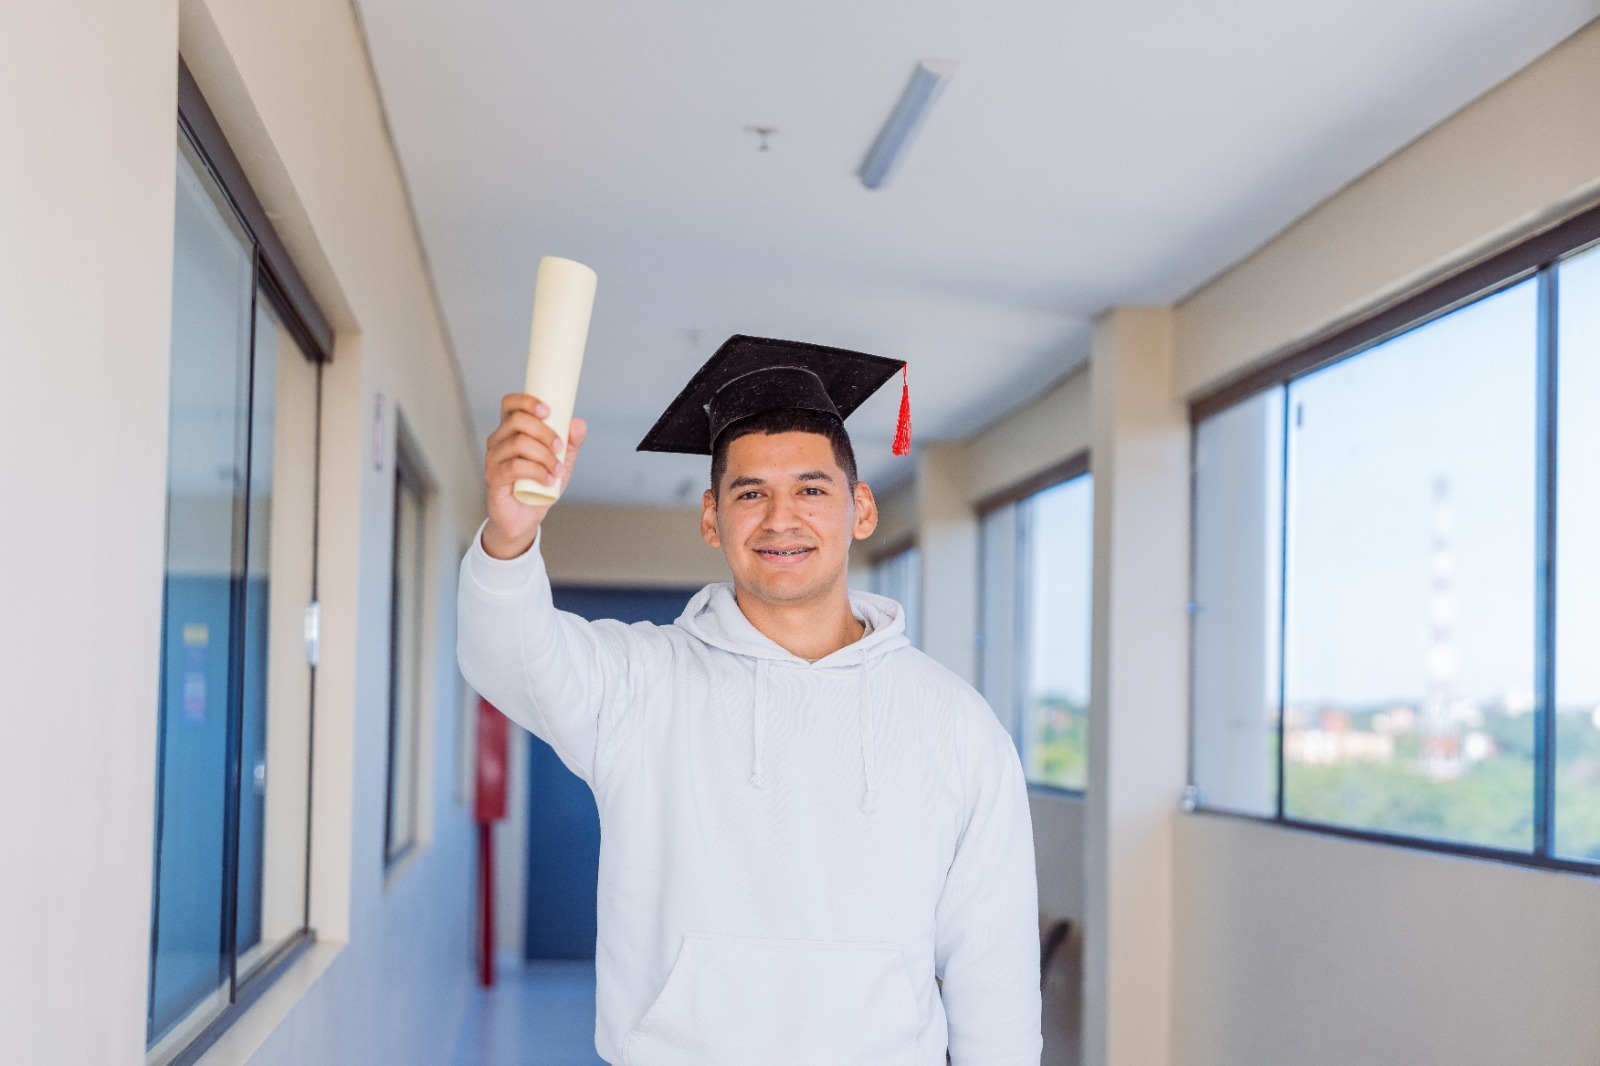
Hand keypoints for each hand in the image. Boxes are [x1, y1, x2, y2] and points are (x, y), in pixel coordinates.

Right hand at [481, 393, 587, 559]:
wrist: (525, 517)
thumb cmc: (539, 485)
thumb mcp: (561, 462)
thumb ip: (571, 443)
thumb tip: (579, 423)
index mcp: (511, 430)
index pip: (510, 404)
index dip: (527, 401)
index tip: (549, 412)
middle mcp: (498, 440)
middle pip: (517, 421)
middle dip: (545, 432)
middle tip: (560, 448)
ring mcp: (493, 458)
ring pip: (518, 443)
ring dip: (544, 456)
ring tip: (557, 470)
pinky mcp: (493, 477)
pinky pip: (514, 466)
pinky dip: (537, 472)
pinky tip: (548, 480)